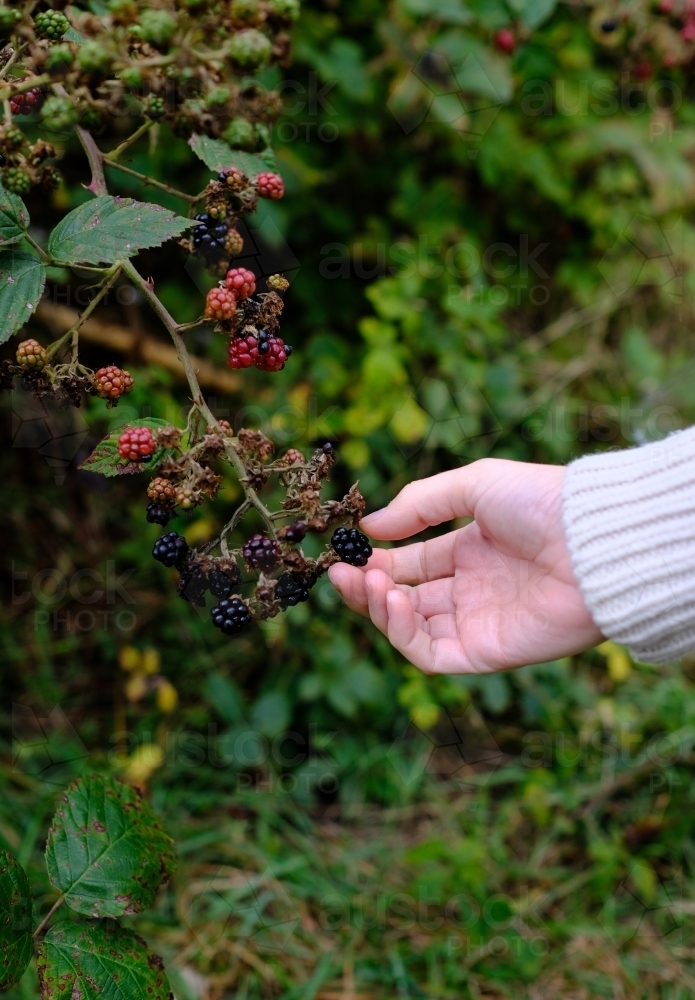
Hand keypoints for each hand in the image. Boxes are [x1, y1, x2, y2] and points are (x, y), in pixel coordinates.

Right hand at [328, 458, 601, 673]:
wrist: (593, 542)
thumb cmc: (541, 503)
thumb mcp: (473, 485)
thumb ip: (419, 505)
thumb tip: (369, 528)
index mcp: (472, 552)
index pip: (412, 564)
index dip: (377, 561)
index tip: (346, 552)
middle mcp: (472, 590)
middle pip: (406, 599)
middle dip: (368, 587)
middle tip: (339, 574)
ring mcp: (478, 623)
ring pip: (412, 629)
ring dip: (381, 608)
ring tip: (371, 583)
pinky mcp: (486, 652)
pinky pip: (432, 654)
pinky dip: (404, 633)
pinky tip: (396, 601)